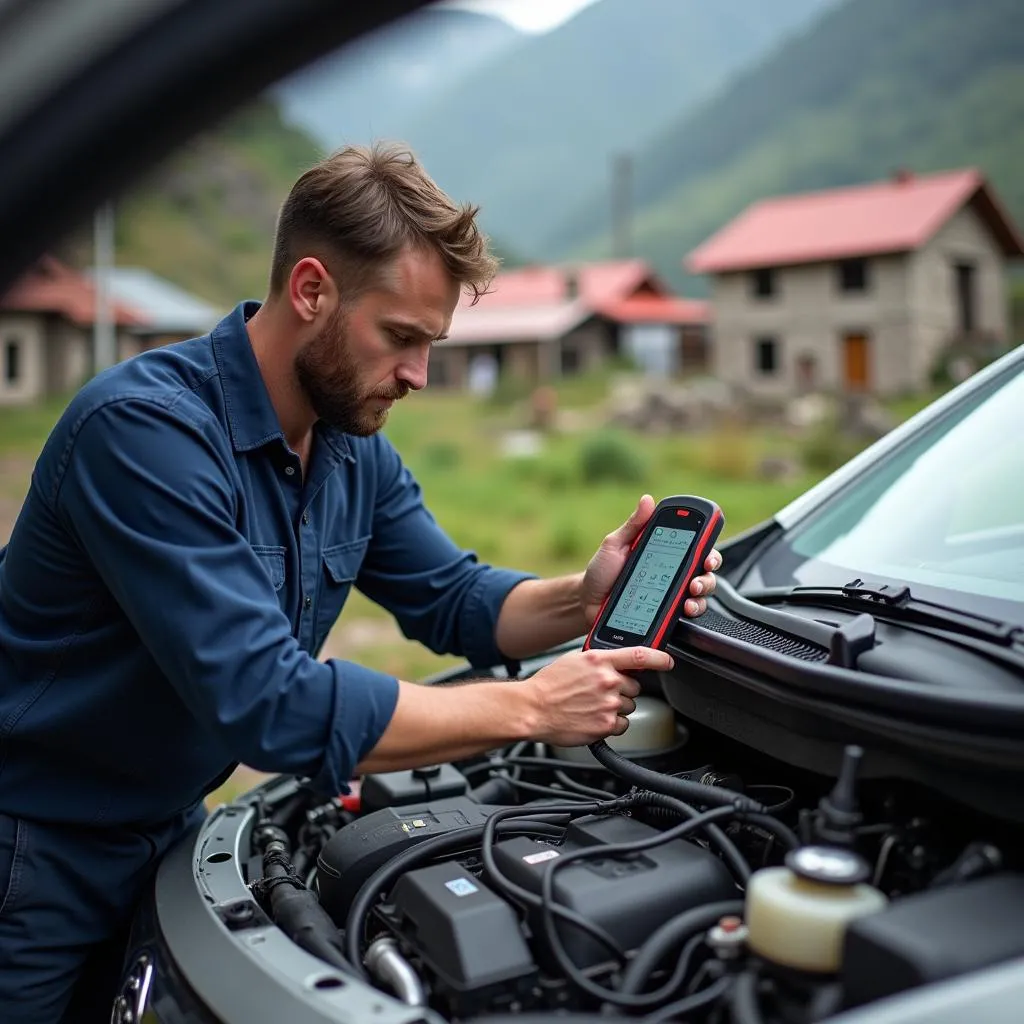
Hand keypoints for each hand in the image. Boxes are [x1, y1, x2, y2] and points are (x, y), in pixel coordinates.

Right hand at [524, 646, 673, 746]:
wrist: (532, 709)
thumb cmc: (548, 685)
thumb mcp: (574, 660)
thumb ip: (598, 660)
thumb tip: (615, 662)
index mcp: (599, 659)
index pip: (640, 655)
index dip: (659, 658)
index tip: (667, 662)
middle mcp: (607, 680)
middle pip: (634, 686)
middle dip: (622, 690)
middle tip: (600, 693)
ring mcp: (609, 703)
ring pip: (628, 706)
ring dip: (616, 708)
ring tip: (592, 707)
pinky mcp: (607, 725)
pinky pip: (622, 725)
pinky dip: (611, 725)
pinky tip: (593, 719)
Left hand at [580, 494, 721, 625]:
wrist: (586, 602)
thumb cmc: (601, 571)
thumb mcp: (614, 545)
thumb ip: (633, 525)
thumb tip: (647, 500)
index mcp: (664, 554)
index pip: (695, 548)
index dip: (708, 549)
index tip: (706, 553)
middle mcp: (673, 575)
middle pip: (705, 573)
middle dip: (707, 575)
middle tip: (695, 580)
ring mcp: (670, 597)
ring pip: (700, 596)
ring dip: (701, 596)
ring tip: (689, 597)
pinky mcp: (665, 617)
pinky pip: (686, 617)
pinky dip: (690, 614)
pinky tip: (683, 611)